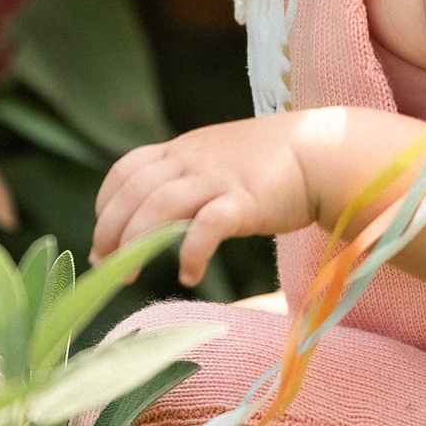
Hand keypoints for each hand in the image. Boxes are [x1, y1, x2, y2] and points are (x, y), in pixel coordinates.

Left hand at [93, 114, 319, 288]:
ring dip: (136, 244)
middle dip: (110, 231)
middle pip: (133, 192)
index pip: (126, 169)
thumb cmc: (271, 162)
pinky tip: (188, 276)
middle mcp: (192, 160)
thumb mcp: (218, 157)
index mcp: (182, 149)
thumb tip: (158, 207)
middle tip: (103, 266)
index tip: (103, 235)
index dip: (106, 203)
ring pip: (159, 206)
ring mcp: (217, 179)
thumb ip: (187, 174)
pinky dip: (190, 253)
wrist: (323, 152)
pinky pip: (206, 228)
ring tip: (130, 276)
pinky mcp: (244, 201)